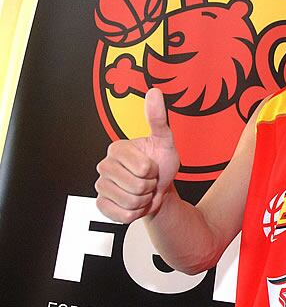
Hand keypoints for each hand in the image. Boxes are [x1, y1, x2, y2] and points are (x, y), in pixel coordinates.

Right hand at [95, 88, 179, 222]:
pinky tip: (134, 203)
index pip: (143, 168)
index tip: (152, 166)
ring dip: (143, 200)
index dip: (154, 171)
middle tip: (148, 180)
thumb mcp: (165, 141)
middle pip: (137, 186)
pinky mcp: (100, 205)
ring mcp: (100, 186)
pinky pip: (122, 215)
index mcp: (117, 148)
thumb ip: (158, 118)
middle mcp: (104, 165)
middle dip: (150, 186)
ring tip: (143, 191)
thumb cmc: (162, 163)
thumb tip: (154, 91)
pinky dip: (134, 213)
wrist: (159, 190)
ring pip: (130, 201)